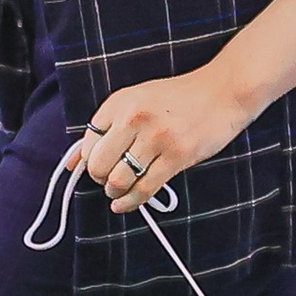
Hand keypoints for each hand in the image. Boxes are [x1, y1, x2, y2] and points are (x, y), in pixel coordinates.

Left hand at [79, 66, 256, 213]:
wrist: (223, 91)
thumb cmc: (180, 98)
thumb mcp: (137, 101)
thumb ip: (106, 128)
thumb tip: (72, 164)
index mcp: (120, 102)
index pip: (87, 143)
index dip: (88, 162)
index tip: (96, 168)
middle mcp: (134, 118)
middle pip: (98, 165)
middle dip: (99, 180)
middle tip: (108, 181)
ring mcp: (156, 138)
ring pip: (118, 180)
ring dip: (114, 192)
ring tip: (119, 191)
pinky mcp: (177, 156)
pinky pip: (145, 188)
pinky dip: (131, 202)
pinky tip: (126, 204)